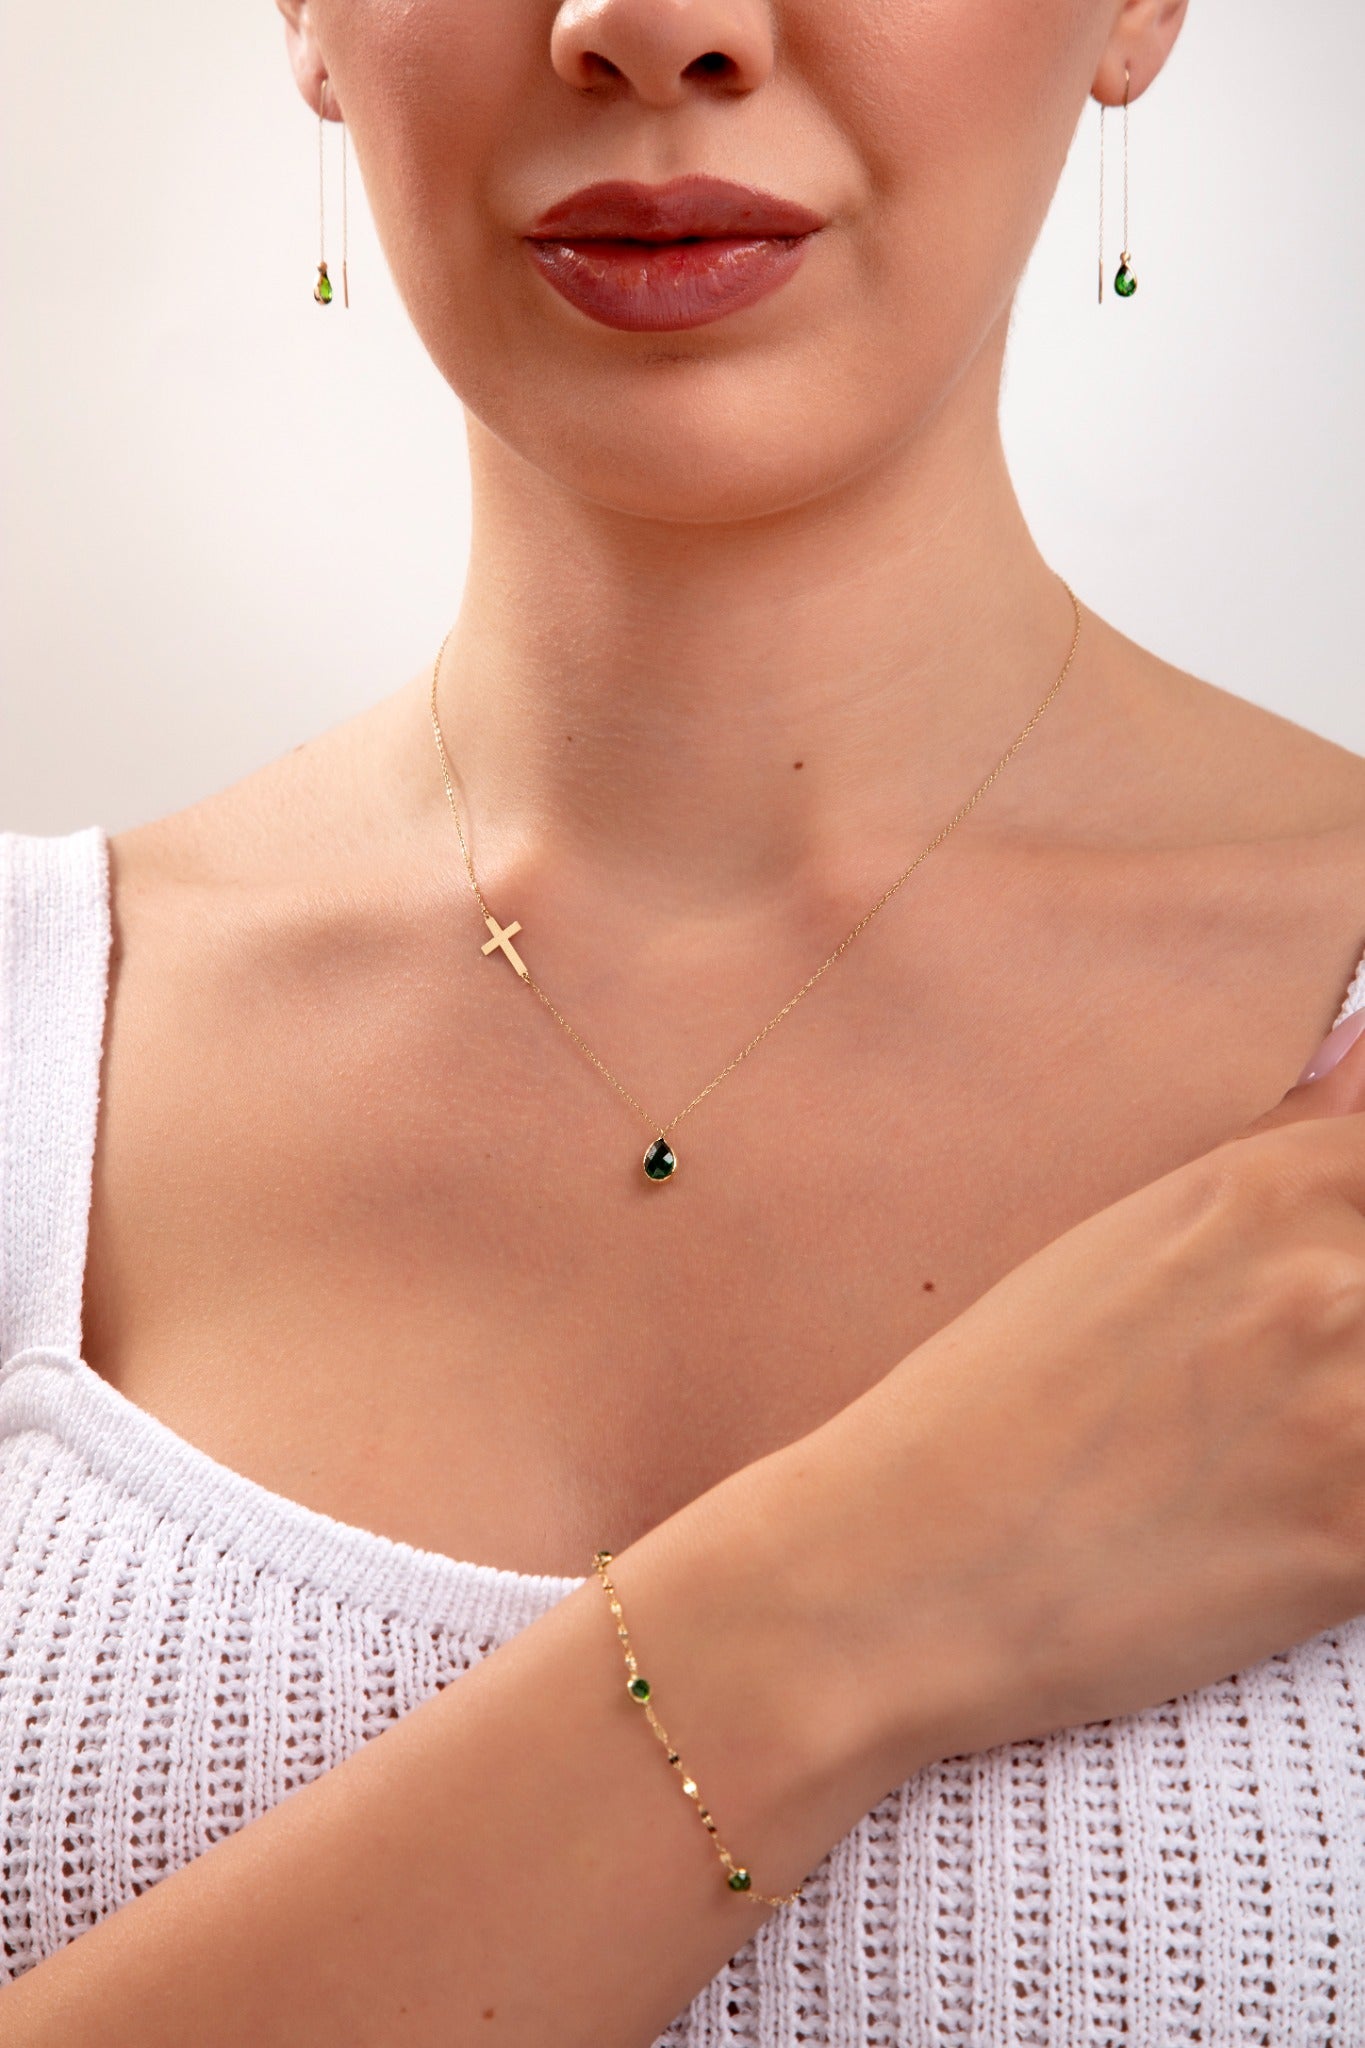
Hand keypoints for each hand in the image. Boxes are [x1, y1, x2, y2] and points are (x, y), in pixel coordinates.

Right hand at [803, 1008, 1364, 1777]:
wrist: (899, 1573)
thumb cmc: (984, 1409)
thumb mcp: (1117, 1243)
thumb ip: (1278, 1148)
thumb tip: (1360, 1057)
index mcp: (1271, 1186)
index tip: (1337, 1289)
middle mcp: (1333, 1278)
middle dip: (1360, 1349)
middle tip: (1277, 1402)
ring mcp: (1357, 1408)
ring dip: (1360, 1429)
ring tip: (1271, 1461)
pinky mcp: (1361, 1542)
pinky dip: (1363, 1525)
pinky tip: (1294, 1530)